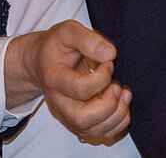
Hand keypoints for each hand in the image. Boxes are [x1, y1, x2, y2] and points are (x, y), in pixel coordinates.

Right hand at [5, 20, 131, 143]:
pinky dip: (118, 123)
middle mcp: (59, 102)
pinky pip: (101, 134)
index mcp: (54, 78)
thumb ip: (88, 39)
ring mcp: (68, 115)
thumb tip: (110, 54)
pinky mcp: (80, 122)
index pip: (80, 89)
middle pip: (83, 119)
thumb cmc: (56, 46)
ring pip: (94, 131)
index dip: (101, 77)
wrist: (42, 61)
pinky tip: (121, 103)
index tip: (108, 63)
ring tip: (123, 93)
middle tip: (116, 86)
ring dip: (117, 115)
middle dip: (108, 105)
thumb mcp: (68, 32)